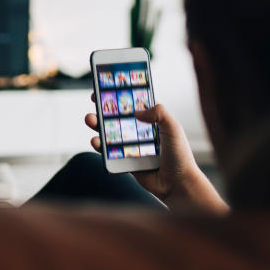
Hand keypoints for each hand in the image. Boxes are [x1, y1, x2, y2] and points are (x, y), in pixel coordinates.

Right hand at [85, 93, 227, 213]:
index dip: (122, 94)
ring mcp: (132, 146)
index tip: (109, 85)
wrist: (178, 185)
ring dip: (98, 125)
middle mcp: (141, 131)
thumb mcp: (173, 128)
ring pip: (111, 133)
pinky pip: (109, 152)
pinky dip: (99, 146)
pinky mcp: (126, 161)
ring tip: (90, 119)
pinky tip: (95, 141)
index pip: (135, 102)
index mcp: (153, 120)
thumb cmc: (180, 156)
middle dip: (105, 107)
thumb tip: (136, 111)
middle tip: (95, 100)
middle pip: (119, 116)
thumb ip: (158, 113)